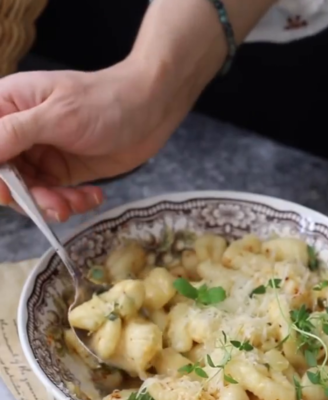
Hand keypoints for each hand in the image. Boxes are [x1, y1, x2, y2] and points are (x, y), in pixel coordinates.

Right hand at [0, 59, 198, 221]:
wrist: (151, 111)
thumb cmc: (105, 102)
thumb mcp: (58, 115)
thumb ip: (15, 133)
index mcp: (9, 107)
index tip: (8, 194)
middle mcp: (21, 133)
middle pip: (6, 175)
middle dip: (29, 196)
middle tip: (57, 206)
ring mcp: (43, 154)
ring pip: (31, 191)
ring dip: (54, 204)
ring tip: (79, 203)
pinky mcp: (65, 171)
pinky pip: (56, 196)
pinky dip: (73, 203)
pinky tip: (94, 197)